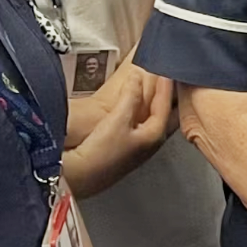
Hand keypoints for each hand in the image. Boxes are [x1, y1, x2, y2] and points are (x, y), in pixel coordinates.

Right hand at [63, 66, 174, 198]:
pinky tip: (135, 107)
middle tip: (167, 79)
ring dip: (154, 103)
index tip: (167, 71)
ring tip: (154, 88)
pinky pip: (141, 124)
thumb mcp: (118, 119)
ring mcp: (138, 147)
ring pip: (153, 119)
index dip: (165, 86)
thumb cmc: (101, 152)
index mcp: (154, 135)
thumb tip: (137, 78)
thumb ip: (130, 97)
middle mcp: (150, 143)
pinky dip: (141, 111)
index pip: (165, 105)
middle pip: (165, 114)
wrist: (79, 176)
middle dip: (167, 97)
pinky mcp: (126, 149)